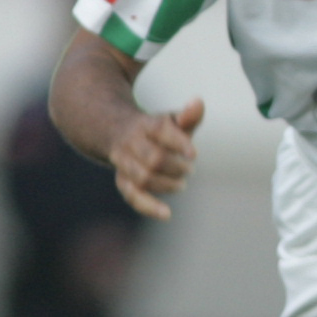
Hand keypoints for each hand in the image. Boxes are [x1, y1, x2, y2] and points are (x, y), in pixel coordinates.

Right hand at [109, 98, 203, 218]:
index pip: (161, 130)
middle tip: (189, 169)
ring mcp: (124, 162)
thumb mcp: (172, 120)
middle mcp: (131, 143)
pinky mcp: (123, 180)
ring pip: (143, 178)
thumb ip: (188, 116)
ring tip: (180, 184)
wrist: (118, 132)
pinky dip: (149, 207)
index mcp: (145, 124)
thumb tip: (198, 102)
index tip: (194, 154)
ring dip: (167, 185)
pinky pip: (132, 196)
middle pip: (153, 159)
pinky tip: (167, 214)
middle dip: (176, 168)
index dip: (178, 142)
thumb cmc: (156, 130)